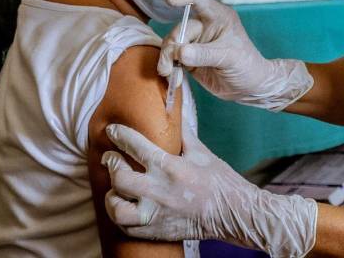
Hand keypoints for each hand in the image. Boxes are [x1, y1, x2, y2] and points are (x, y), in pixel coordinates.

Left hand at [102, 121, 317, 257]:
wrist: (233, 212)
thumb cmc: (219, 180)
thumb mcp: (201, 151)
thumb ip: (183, 134)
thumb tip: (175, 112)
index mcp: (169, 167)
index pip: (135, 146)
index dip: (120, 135)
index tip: (112, 130)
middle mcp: (159, 191)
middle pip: (120, 178)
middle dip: (111, 164)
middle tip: (110, 158)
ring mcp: (156, 214)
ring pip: (117, 209)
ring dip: (112, 196)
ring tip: (115, 189)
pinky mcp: (156, 231)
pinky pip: (127, 228)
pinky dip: (121, 217)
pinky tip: (124, 206)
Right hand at [159, 0, 313, 111]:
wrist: (249, 88)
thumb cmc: (246, 65)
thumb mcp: (229, 57)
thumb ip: (204, 54)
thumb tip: (180, 52)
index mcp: (217, 17)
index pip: (198, 1)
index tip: (170, 0)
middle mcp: (204, 26)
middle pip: (179, 29)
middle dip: (172, 47)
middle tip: (169, 66)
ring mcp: (195, 42)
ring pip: (172, 44)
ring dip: (166, 58)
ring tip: (167, 73)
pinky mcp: (188, 58)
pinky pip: (172, 58)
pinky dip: (169, 68)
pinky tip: (175, 80)